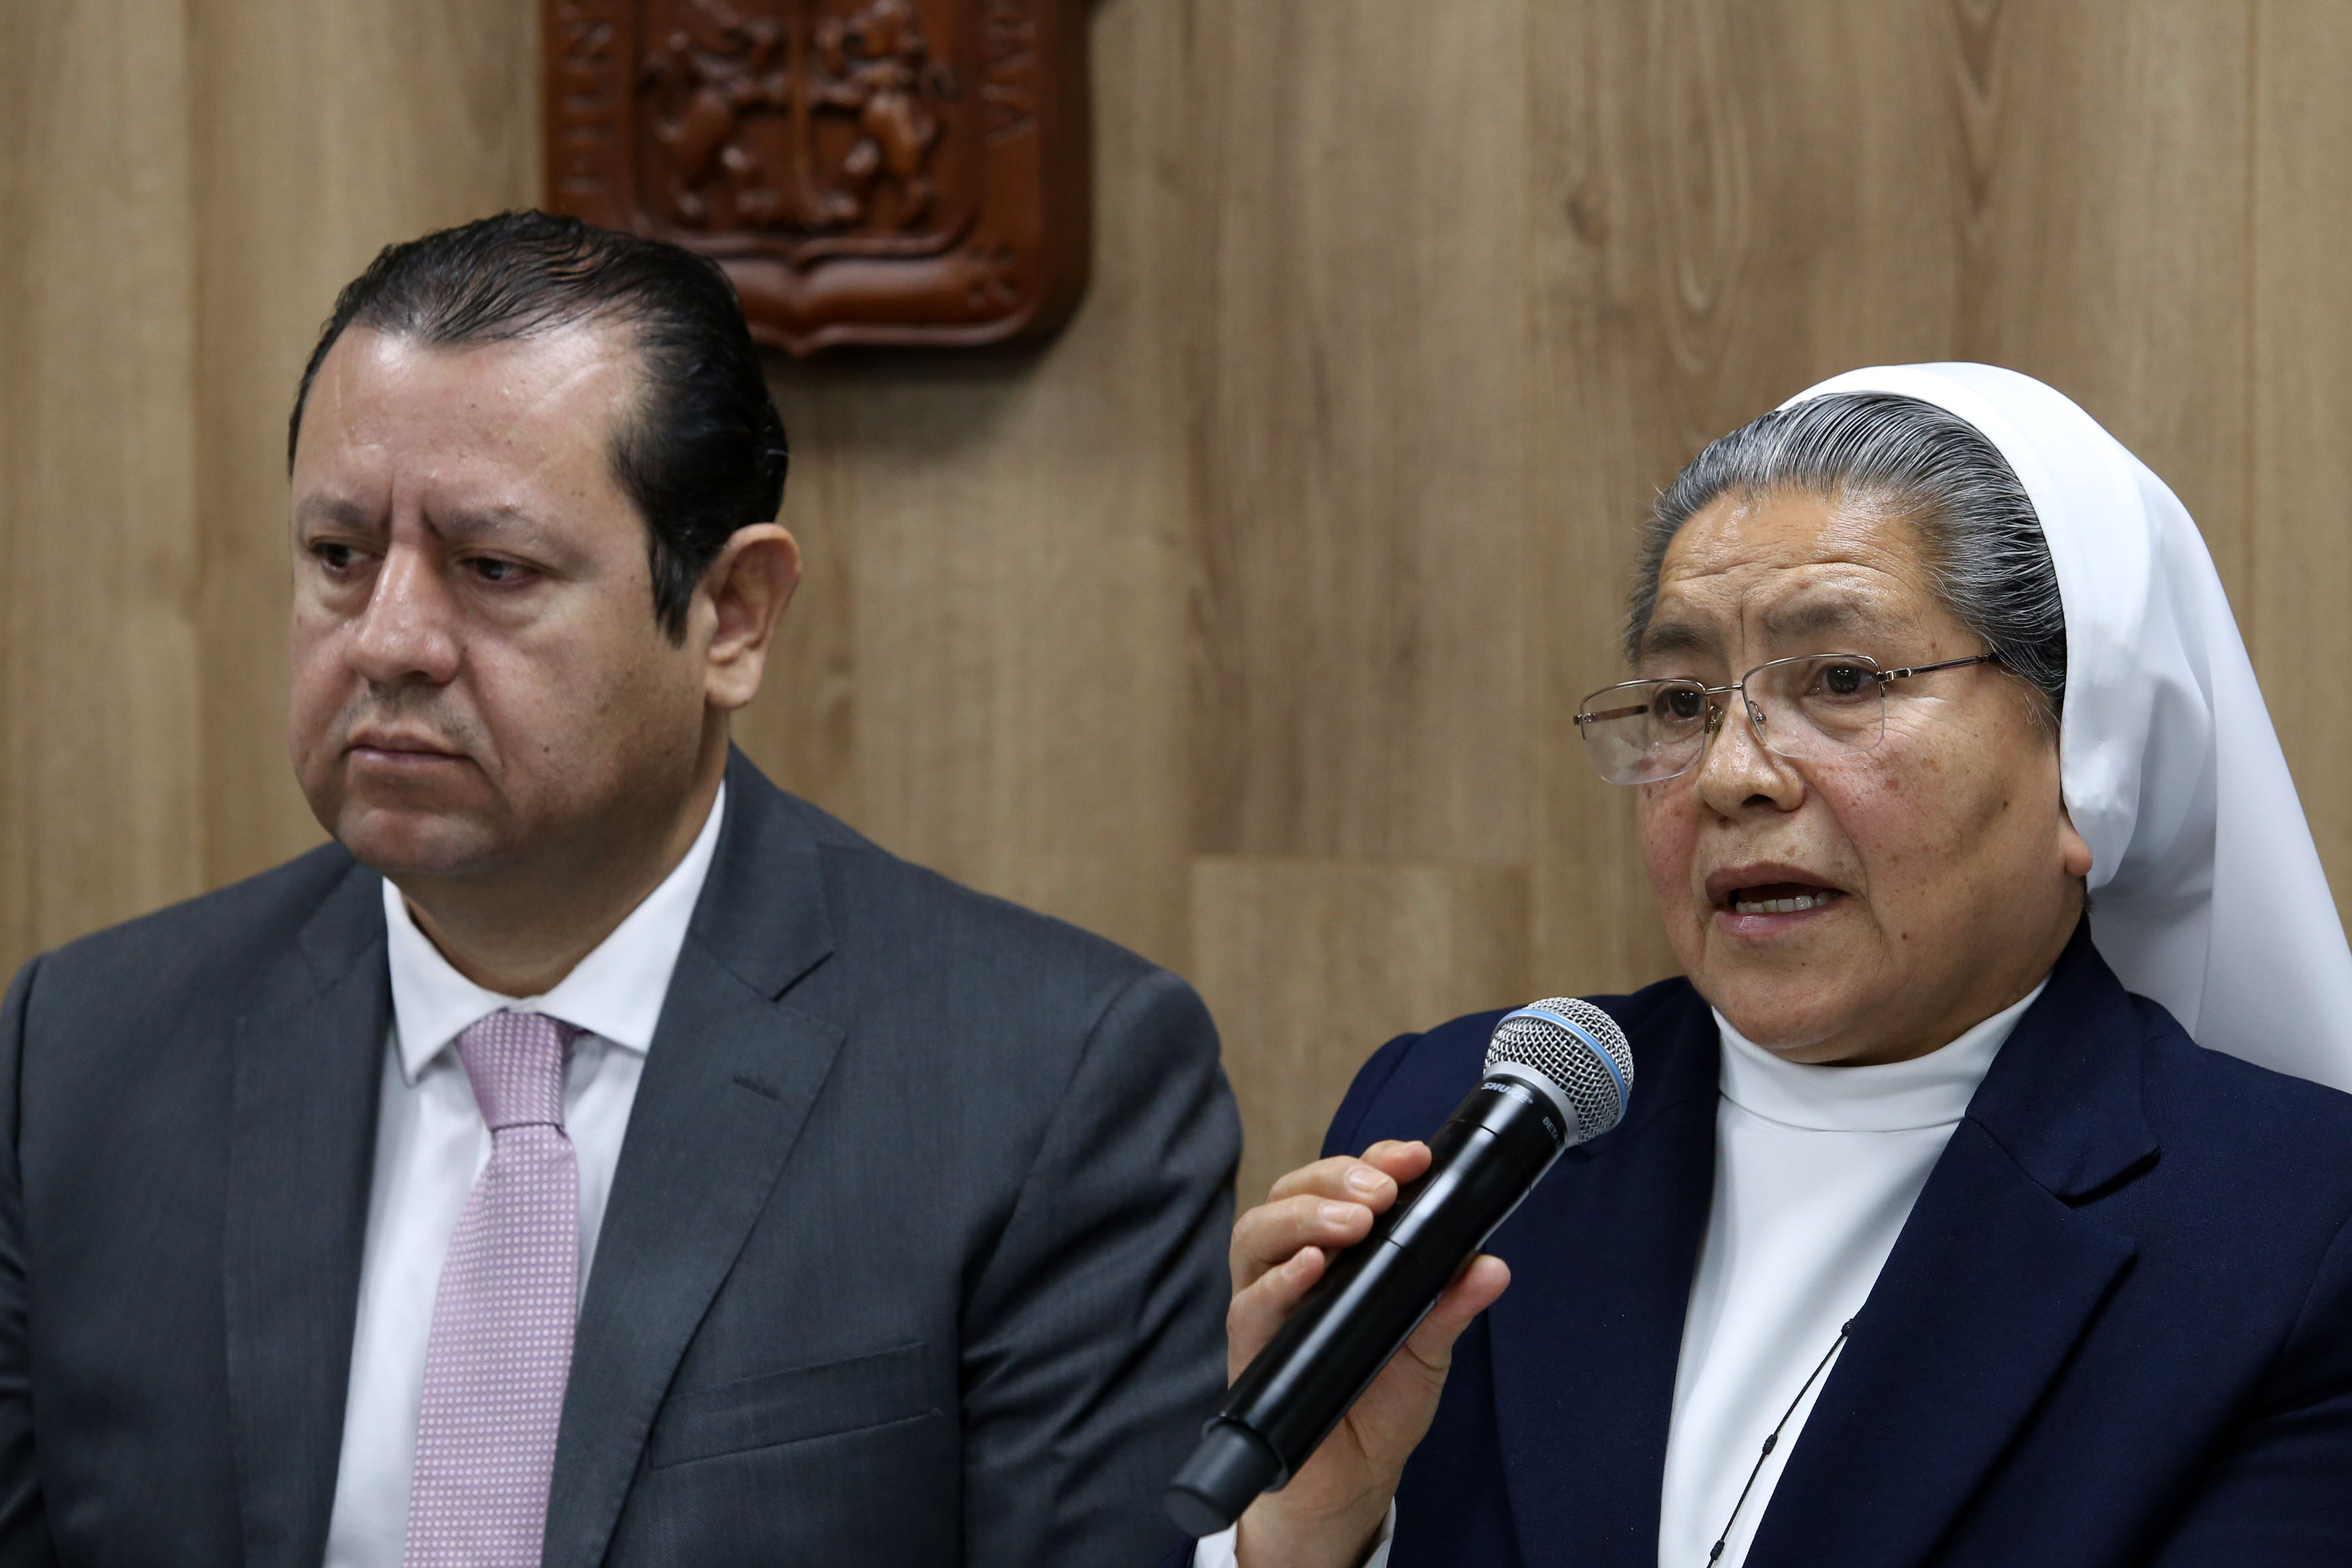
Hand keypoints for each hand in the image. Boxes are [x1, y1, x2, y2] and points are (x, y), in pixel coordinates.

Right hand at [1226, 1141, 1511, 1567]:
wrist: (1352, 1482)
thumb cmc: (1380, 1402)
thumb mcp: (1429, 1347)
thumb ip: (1452, 1303)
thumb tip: (1490, 1265)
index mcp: (1336, 1253)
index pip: (1341, 1184)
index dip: (1373, 1160)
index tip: (1415, 1156)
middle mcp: (1293, 1268)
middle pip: (1289, 1195)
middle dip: (1334, 1178)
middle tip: (1381, 1191)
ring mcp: (1268, 1306)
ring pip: (1257, 1235)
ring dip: (1302, 1217)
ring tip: (1350, 1221)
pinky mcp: (1253, 1351)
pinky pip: (1250, 1306)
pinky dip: (1277, 1283)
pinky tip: (1309, 1269)